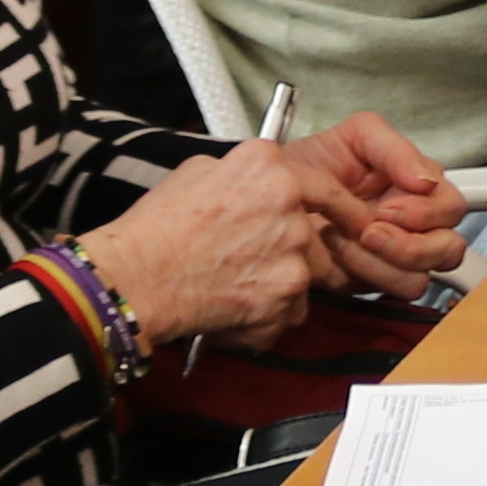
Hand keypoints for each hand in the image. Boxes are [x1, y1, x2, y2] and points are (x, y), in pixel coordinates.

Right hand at [71, 144, 337, 349]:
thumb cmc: (156, 227)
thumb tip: (259, 183)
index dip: (339, 207)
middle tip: (249, 263)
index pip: (326, 186)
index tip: (352, 221)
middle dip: (290, 252)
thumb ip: (243, 175)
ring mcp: (293, 256)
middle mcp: (291, 207)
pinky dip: (266, 317)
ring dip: (280, 285)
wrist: (134, 278)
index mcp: (270, 169)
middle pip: (314, 236)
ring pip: (305, 276)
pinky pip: (289, 312)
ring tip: (233, 285)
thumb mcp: (198, 173)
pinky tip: (230, 308)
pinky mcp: (284, 299)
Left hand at [268, 108, 467, 297]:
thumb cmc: (308, 164)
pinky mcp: (371, 279)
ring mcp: (393, 256)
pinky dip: (366, 273)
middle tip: (371, 228)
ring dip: (383, 260)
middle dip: (409, 243)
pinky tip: (340, 253)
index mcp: (416, 188)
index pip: (451, 207)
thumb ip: (395, 149)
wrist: (267, 196)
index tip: (389, 204)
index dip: (425, 211)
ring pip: (421, 277)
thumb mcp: (355, 136)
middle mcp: (412, 225)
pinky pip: (388, 291)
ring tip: (348, 238)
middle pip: (448, 248)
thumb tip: (426, 179)